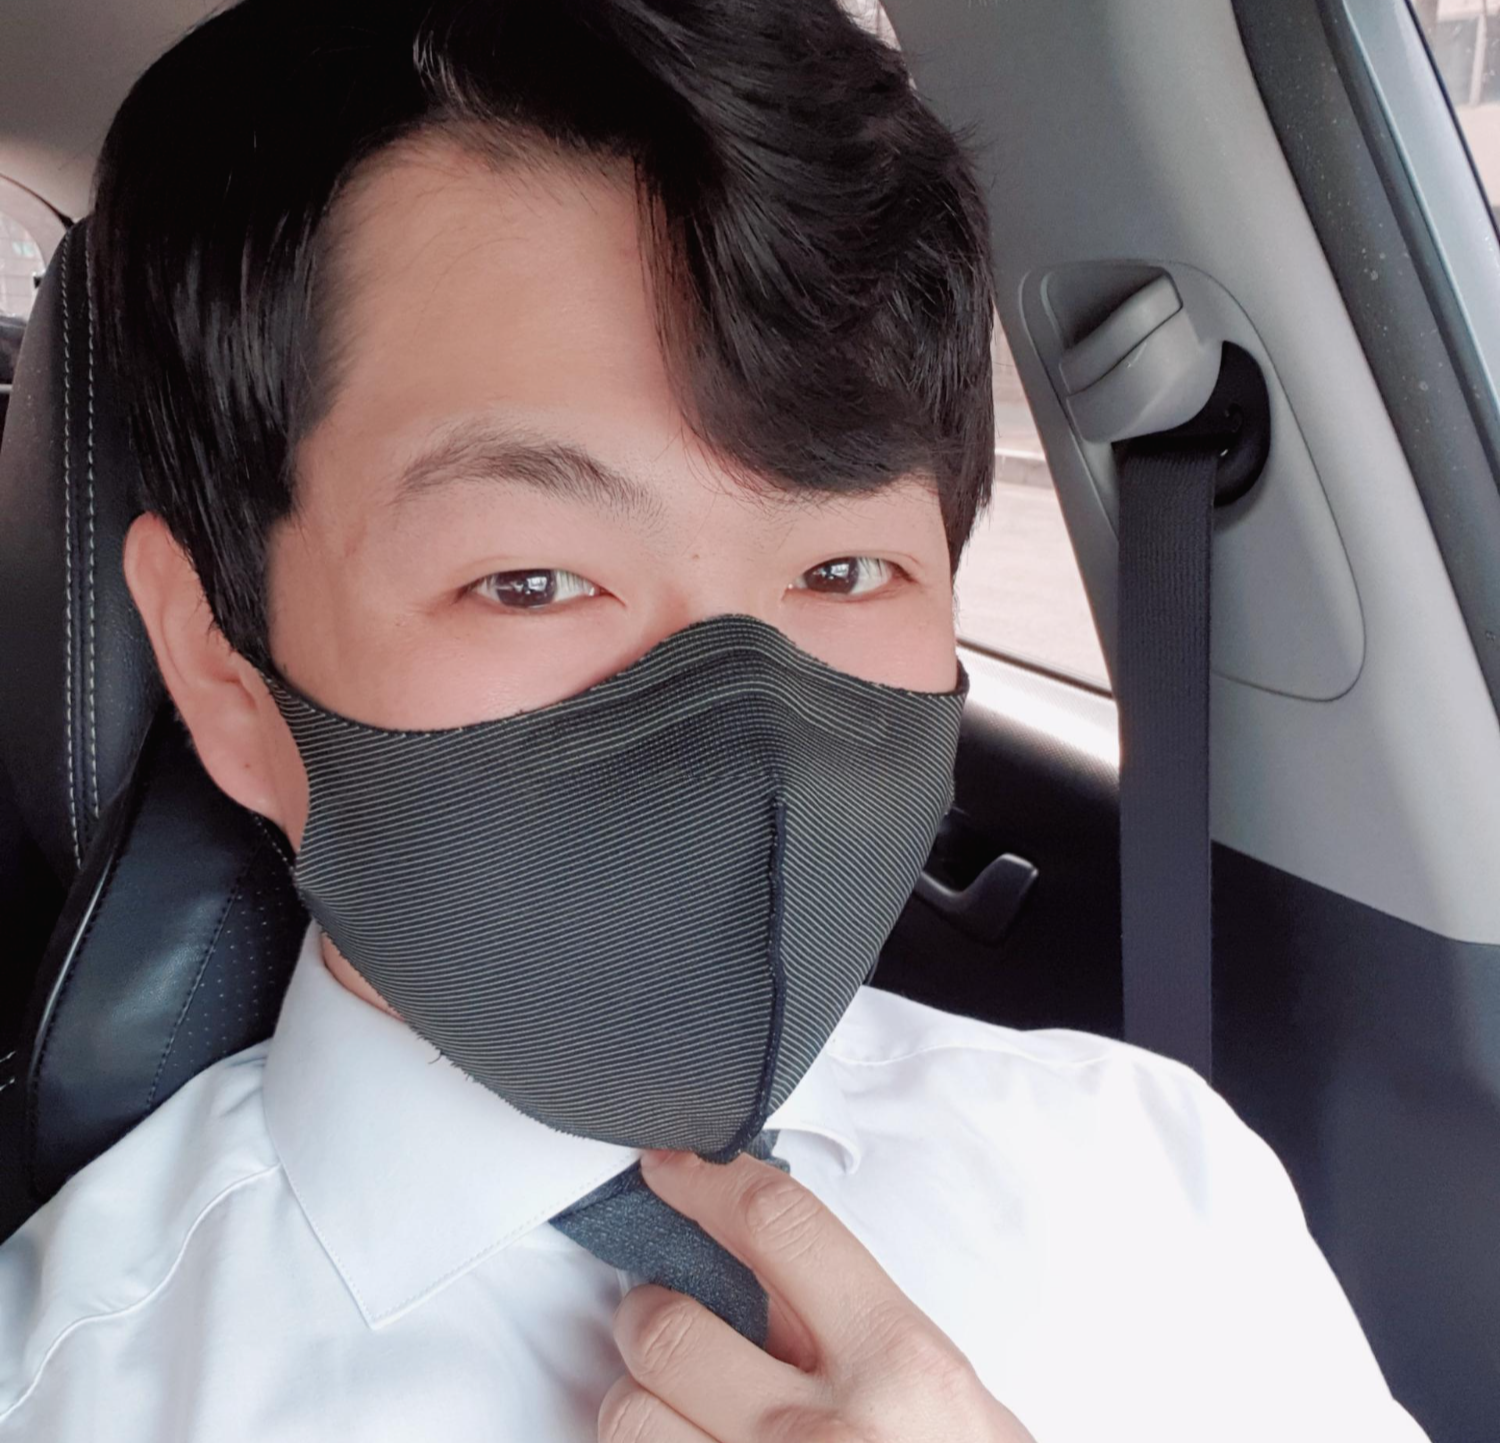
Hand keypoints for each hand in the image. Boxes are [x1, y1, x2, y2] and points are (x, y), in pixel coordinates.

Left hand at [598, 1148, 1034, 1441]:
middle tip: (671, 1321)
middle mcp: (827, 1431)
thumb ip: (860, 1328)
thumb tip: (757, 1264)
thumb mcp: (946, 1399)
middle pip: (669, 1321)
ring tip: (681, 1411)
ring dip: (643, 1401)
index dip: (708, 1179)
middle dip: (653, 1312)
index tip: (673, 1168)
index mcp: (901, 1366)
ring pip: (630, 1410)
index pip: (781, 1225)